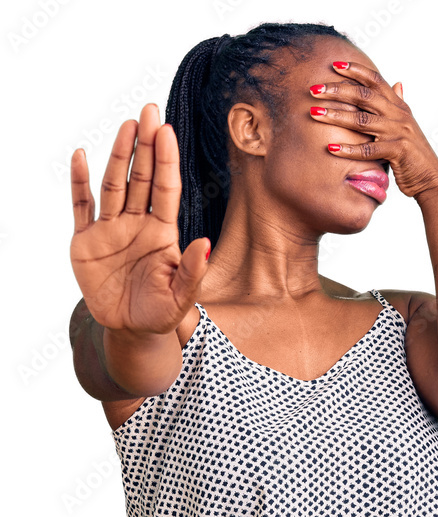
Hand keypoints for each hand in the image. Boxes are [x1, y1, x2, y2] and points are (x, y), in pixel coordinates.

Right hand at [69, 103, 210, 335]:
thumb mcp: (180, 297)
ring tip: (126, 125)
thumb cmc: (160, 313)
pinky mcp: (86, 241)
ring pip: (114, 185)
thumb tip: (205, 244)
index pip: (165, 189)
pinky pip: (82, 206)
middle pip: (141, 177)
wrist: (130, 330)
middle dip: (145, 145)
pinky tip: (81, 156)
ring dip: (118, 156)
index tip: (168, 131)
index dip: (166, 161)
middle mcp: (136, 223)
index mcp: (162, 232)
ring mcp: (111, 229)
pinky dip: (80, 182)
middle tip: (149, 111)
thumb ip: (192, 271)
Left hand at [308, 59, 437, 201]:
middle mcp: (398, 115)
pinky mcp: (397, 151)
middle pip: (364, 95)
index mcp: (399, 106)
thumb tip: (398, 82)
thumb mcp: (406, 126)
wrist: (432, 179)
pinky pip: (368, 149)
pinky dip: (349, 149)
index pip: (375, 80)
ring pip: (362, 119)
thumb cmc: (413, 155)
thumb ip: (398, 104)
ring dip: (336, 115)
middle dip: (336, 90)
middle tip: (314, 89)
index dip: (355, 70)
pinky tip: (331, 148)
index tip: (334, 64)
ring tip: (313, 113)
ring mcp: (398, 131)